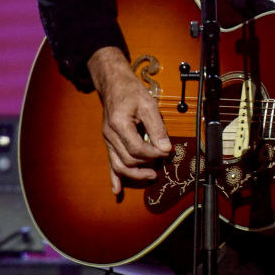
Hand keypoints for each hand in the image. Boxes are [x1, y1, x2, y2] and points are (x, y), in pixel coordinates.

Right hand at [87, 46, 172, 194]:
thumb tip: (166, 148)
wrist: (114, 84)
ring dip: (135, 173)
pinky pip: (110, 162)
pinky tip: (117, 190)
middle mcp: (110, 135)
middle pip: (128, 159)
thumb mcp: (148, 104)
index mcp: (119, 124)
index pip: (137, 149)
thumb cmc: (131, 91)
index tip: (166, 152)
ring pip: (119, 164)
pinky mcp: (109, 142)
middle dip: (147, 163)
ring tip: (151, 175)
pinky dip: (114, 177)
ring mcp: (108, 140)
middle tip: (163, 160)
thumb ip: (157, 127)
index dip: (153, 153)